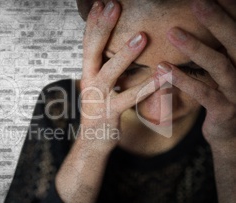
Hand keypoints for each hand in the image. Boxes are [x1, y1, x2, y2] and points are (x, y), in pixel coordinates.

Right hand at [79, 0, 161, 145]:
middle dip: (103, 28)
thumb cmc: (100, 110)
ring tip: (142, 36)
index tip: (100, 4)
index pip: (87, 43)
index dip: (93, 23)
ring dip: (125, 55)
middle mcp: (89, 82)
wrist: (92, 142)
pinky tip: (162, 76)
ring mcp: (98, 98)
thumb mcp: (98, 85)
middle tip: (113, 6)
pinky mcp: (111, 112)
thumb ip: (104, 66)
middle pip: (92, 51)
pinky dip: (147, 86)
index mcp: (87, 72)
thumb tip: (115, 46)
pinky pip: (130, 97)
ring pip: (110, 73)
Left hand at [165, 0, 235, 143]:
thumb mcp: (226, 66)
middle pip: (235, 41)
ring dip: (195, 48)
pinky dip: (182, 80)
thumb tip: (207, 13)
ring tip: (172, 32)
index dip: (229, 10)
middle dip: (216, 20)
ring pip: (220, 66)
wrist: (232, 132)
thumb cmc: (225, 92)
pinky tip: (161, 68)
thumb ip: (219, 45)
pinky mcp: (225, 110)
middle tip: (196, 1)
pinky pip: (203, 93)